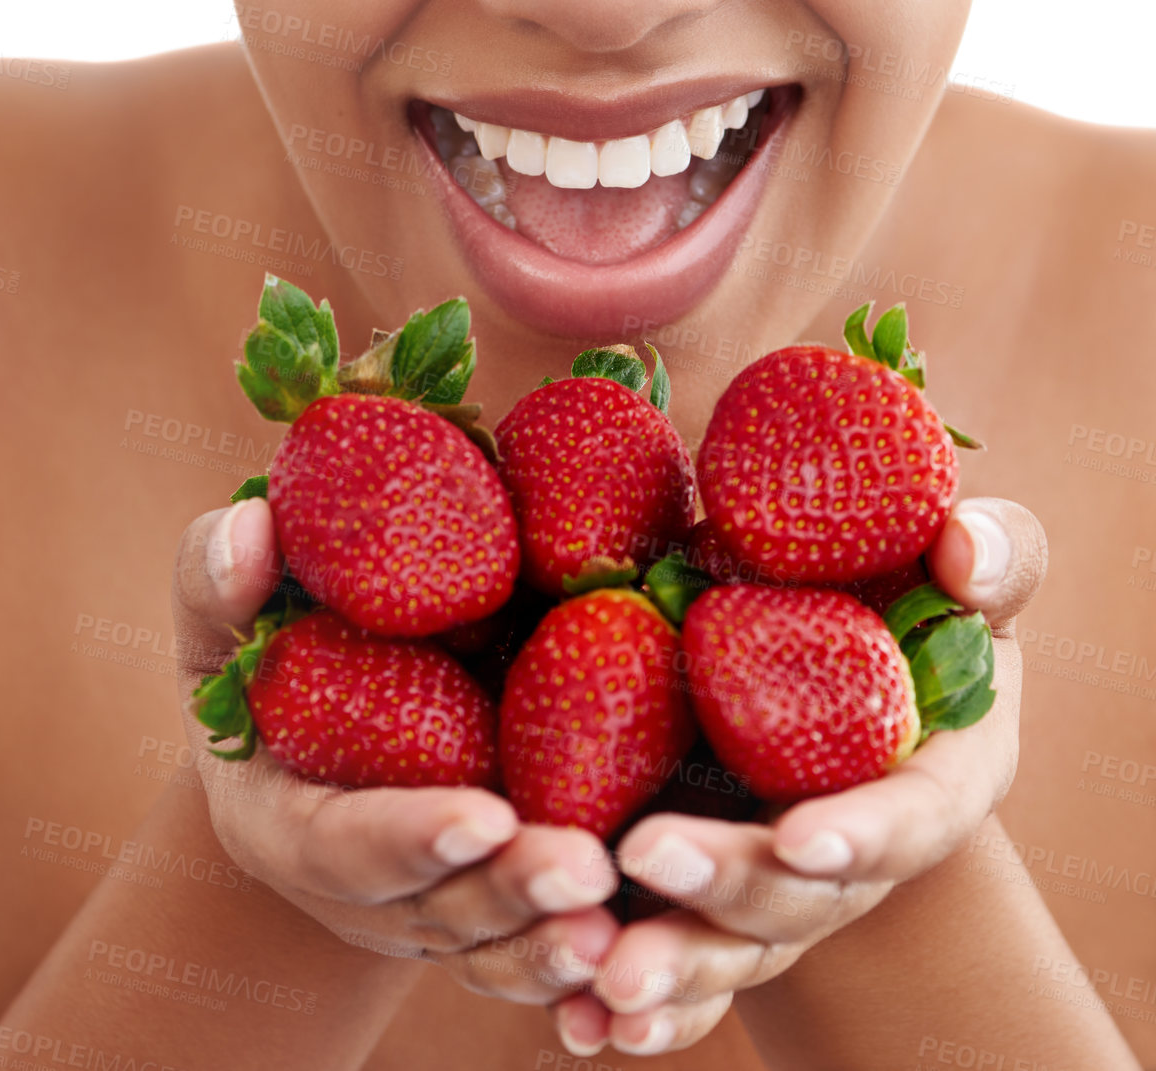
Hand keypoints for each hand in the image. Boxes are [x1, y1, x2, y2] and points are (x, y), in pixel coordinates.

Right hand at [173, 497, 620, 1002]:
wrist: (310, 727)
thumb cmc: (259, 654)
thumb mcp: (220, 619)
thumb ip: (219, 578)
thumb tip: (252, 527)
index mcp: (286, 822)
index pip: (345, 843)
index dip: (410, 835)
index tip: (484, 818)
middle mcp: (362, 889)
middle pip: (438, 909)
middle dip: (507, 892)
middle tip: (583, 868)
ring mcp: (429, 910)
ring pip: (494, 946)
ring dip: (555, 942)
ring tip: (619, 923)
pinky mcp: (489, 906)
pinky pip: (533, 945)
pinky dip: (581, 957)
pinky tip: (639, 939)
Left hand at [552, 496, 1047, 1056]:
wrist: (836, 638)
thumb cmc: (913, 592)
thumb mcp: (962, 569)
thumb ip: (991, 552)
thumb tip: (966, 554)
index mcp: (936, 776)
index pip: (913, 820)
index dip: (864, 835)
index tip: (801, 836)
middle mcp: (859, 852)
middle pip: (804, 895)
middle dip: (730, 887)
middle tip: (647, 854)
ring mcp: (784, 884)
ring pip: (735, 945)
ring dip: (676, 965)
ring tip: (605, 977)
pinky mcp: (716, 895)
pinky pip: (687, 963)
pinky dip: (644, 1004)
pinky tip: (583, 1021)